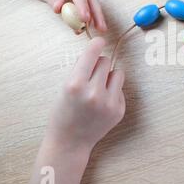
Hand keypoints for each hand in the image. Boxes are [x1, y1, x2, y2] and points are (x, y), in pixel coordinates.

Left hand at [22, 0, 107, 31]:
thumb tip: (59, 8)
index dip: (82, 5)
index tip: (85, 19)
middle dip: (97, 13)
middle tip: (101, 28)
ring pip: (92, 2)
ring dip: (94, 17)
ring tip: (96, 31)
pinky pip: (87, 5)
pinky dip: (87, 16)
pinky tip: (85, 27)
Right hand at [47, 37, 124, 151]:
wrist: (70, 142)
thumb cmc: (63, 112)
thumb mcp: (64, 87)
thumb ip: (80, 70)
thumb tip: (95, 51)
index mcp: (75, 85)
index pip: (92, 54)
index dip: (96, 45)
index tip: (99, 41)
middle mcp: (93, 93)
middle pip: (105, 61)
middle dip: (98, 65)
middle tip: (90, 76)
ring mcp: (108, 103)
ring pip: (117, 73)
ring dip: (109, 76)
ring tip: (98, 88)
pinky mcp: (118, 111)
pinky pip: (120, 89)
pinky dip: (112, 91)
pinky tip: (101, 104)